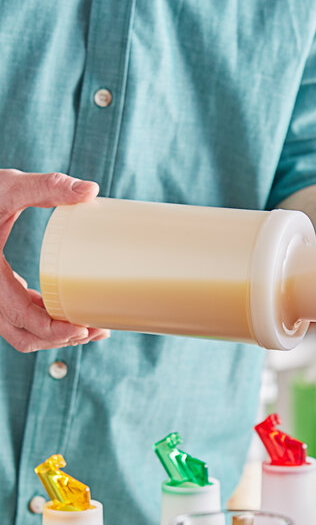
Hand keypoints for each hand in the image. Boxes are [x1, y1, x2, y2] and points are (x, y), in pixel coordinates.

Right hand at [0, 169, 109, 351]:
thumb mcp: (8, 187)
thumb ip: (46, 186)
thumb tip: (91, 189)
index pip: (20, 317)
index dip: (52, 330)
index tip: (83, 329)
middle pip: (23, 334)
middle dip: (61, 338)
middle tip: (98, 329)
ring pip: (20, 332)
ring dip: (55, 336)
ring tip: (94, 328)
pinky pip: (19, 319)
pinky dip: (44, 324)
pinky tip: (71, 318)